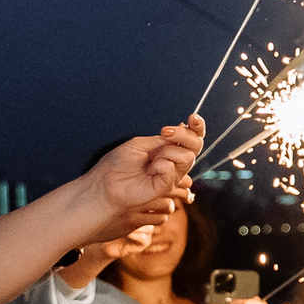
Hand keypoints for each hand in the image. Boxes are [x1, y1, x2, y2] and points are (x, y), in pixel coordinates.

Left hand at [85, 117, 203, 240]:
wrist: (107, 182)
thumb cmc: (119, 163)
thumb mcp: (141, 143)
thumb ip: (163, 139)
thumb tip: (183, 128)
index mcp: (167, 148)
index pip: (191, 137)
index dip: (197, 127)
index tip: (192, 118)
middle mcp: (174, 160)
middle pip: (196, 145)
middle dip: (184, 135)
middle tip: (165, 133)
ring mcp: (173, 173)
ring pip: (187, 157)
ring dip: (167, 152)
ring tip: (150, 159)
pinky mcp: (169, 185)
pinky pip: (173, 169)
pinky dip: (161, 165)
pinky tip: (149, 171)